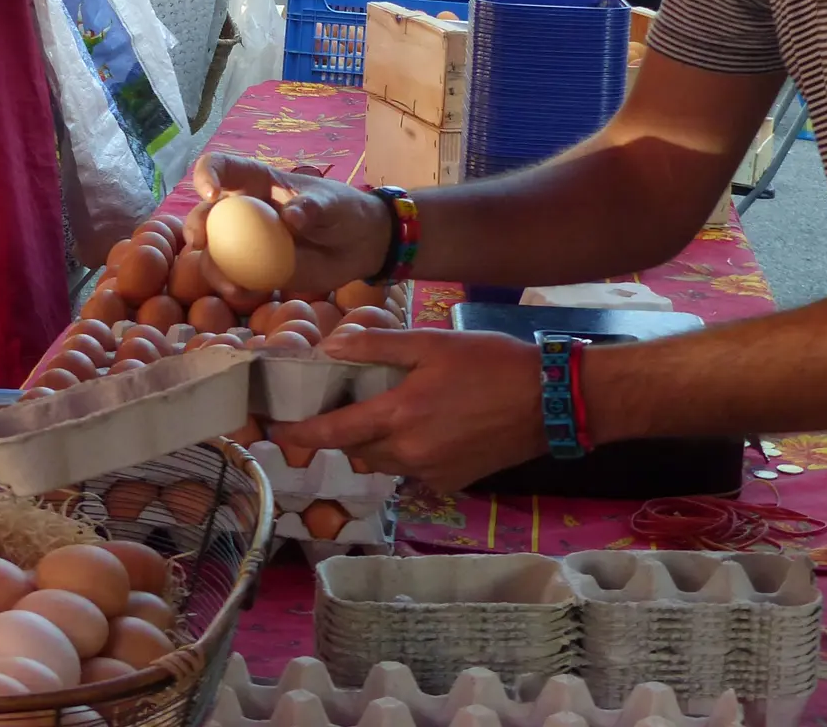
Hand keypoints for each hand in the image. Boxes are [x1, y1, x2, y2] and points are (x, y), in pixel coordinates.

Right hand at [184, 154, 390, 296]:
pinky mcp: (257, 270)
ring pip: (213, 252)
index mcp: (257, 181)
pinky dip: (234, 288)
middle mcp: (245, 211)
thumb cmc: (343, 210)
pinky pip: (234, 279)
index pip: (223, 167)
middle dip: (196, 226)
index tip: (211, 193)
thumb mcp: (332, 203)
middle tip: (202, 243)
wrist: (360, 245)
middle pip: (206, 213)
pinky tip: (246, 295)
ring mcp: (247, 243)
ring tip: (230, 284)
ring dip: (212, 268)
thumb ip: (312, 207)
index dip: (208, 175)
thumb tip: (290, 218)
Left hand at [276, 329, 547, 491]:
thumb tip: (333, 346)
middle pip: (357, 449)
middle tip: (346, 403)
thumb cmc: (491, 362)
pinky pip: (413, 470)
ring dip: (375, 442)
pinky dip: (407, 452)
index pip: (334, 432)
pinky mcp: (453, 483)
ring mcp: (432, 473)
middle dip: (344, 431)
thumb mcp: (432, 343)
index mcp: (400, 416)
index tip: (276, 431)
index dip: (301, 433)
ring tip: (387, 411)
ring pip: (383, 462)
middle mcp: (409, 453)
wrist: (550, 400)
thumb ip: (379, 346)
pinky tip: (428, 426)